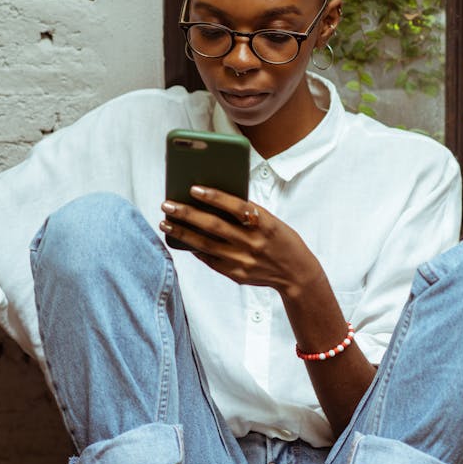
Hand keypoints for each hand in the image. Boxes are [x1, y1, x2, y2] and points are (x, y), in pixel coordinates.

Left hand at [160, 186, 319, 296]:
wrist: (297, 273)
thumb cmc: (281, 239)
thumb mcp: (271, 221)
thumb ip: (247, 212)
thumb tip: (212, 199)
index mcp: (265, 224)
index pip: (236, 207)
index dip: (214, 197)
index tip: (193, 188)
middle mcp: (253, 243)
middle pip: (214, 226)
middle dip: (187, 214)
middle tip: (167, 204)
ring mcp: (243, 261)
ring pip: (205, 245)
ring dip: (182, 233)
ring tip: (166, 223)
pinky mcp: (236, 275)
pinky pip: (210, 260)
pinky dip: (194, 249)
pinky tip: (181, 240)